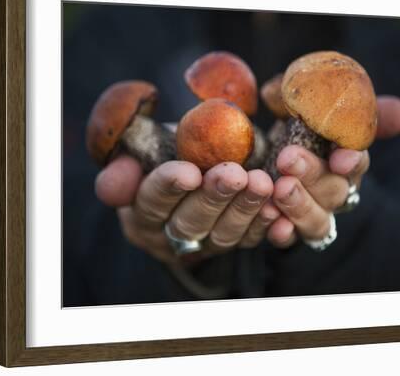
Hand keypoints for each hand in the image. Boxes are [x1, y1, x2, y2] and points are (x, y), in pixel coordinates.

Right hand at [95, 159, 277, 264]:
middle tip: (235, 175)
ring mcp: (205, 244)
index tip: (189, 171)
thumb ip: (127, 166)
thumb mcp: (141, 155)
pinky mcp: (234, 244)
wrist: (192, 172)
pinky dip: (266, 226)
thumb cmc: (165, 157)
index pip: (152, 202)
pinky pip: (251, 240)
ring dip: (245, 209)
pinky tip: (278, 210)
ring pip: (224, 234)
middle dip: (214, 197)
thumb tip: (121, 171)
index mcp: (142, 214)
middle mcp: (171, 237)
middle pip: (191, 222)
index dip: (169, 187)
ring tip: (262, 184)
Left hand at [267, 95, 399, 247]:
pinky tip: (274, 225)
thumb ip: (288, 95)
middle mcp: (332, 189)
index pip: (357, 161)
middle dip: (314, 175)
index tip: (343, 156)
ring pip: (319, 221)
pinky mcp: (289, 230)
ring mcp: (312, 214)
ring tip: (279, 189)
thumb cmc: (282, 129)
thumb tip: (271, 91)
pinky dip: (284, 233)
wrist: (256, 161)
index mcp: (341, 157)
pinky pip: (291, 239)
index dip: (354, 160)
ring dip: (301, 206)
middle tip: (287, 158)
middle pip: (336, 190)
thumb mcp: (284, 107)